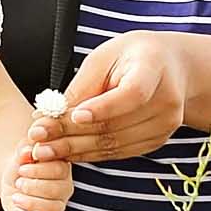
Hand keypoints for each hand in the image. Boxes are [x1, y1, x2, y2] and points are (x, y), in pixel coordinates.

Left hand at [0, 146, 72, 210]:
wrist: (12, 178)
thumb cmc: (22, 163)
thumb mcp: (22, 151)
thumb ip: (25, 149)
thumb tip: (27, 152)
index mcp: (63, 166)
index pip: (60, 169)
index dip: (39, 169)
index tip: (22, 167)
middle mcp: (65, 186)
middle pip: (58, 189)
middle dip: (34, 185)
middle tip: (19, 182)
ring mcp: (57, 203)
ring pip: (54, 207)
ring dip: (32, 202)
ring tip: (16, 196)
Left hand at [27, 32, 190, 163]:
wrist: (172, 67)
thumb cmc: (131, 56)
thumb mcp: (104, 57)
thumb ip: (81, 86)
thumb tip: (47, 115)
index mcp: (154, 68)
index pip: (131, 94)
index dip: (103, 107)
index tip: (75, 115)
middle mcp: (167, 101)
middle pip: (117, 124)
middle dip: (72, 134)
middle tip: (39, 139)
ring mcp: (165, 125)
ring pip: (115, 144)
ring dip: (76, 149)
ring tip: (45, 150)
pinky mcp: (157, 140)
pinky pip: (119, 152)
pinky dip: (91, 154)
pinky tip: (67, 153)